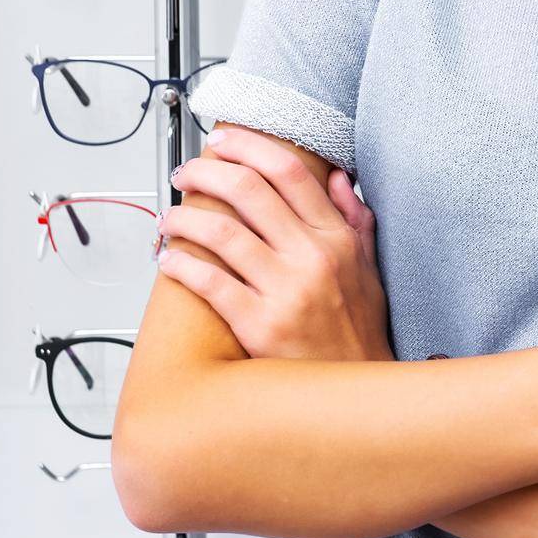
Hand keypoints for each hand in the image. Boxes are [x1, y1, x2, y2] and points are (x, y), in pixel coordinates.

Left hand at [156, 126, 393, 363]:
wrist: (356, 395)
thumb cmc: (358, 332)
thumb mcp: (369, 268)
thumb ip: (354, 219)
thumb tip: (337, 176)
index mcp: (337, 237)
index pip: (289, 171)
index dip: (249, 147)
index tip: (222, 142)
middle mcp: (312, 257)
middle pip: (249, 191)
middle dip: (207, 173)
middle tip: (187, 173)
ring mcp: (285, 291)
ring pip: (222, 233)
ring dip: (184, 218)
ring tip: (169, 217)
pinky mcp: (259, 326)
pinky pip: (210, 283)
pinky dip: (181, 264)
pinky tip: (168, 259)